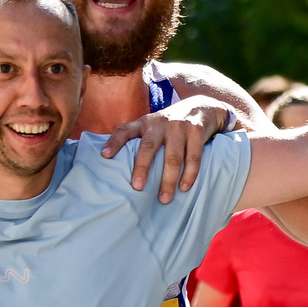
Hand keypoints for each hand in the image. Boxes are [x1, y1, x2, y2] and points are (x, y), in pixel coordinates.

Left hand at [104, 96, 233, 203]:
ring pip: (173, 157)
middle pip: (149, 146)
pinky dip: (189, 174)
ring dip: (168, 180)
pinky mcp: (197, 132)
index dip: (114, 142)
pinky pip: (193, 157)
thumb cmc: (171, 124)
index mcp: (145, 123)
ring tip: (164, 199)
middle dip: (142, 167)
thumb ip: (140, 138)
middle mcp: (160, 123)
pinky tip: (184, 188)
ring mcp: (179, 127)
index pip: (125, 130)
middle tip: (137, 187)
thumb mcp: (153, 124)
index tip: (104, 156)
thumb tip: (116, 164)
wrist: (203, 107)